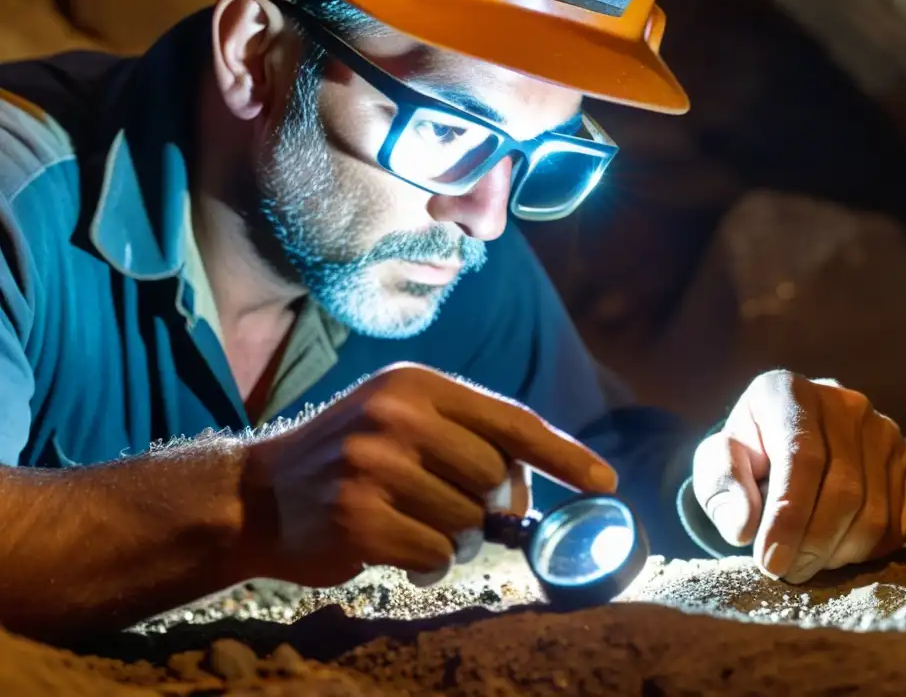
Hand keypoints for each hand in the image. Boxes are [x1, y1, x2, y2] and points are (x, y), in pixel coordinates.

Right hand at [240, 362, 616, 586]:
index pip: (512, 420)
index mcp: (416, 385)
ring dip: (453, 535)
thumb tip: (536, 481)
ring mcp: (373, 467)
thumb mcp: (402, 418)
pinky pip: (435, 554)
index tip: (605, 481)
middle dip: (489, 502)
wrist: (259, 493)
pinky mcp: (357, 519)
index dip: (564, 454)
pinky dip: (427, 561)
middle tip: (458, 507)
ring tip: (413, 520)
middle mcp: (396, 417)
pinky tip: (393, 543)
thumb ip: (468, 437)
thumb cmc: (348, 456)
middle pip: (495, 476)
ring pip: (468, 520)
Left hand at [691, 370, 905, 583]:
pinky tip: (837, 550)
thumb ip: (723, 489)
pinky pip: (904, 520)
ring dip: (839, 554)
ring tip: (805, 562)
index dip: (787, 518)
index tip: (770, 561)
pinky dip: (872, 550)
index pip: (801, 458)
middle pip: (844, 490)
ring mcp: (884, 430)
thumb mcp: (715, 466)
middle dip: (812, 545)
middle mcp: (844, 403)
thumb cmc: (744, 458)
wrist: (778, 444)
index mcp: (788, 392)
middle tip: (785, 572)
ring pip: (876, 513)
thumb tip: (743, 527)